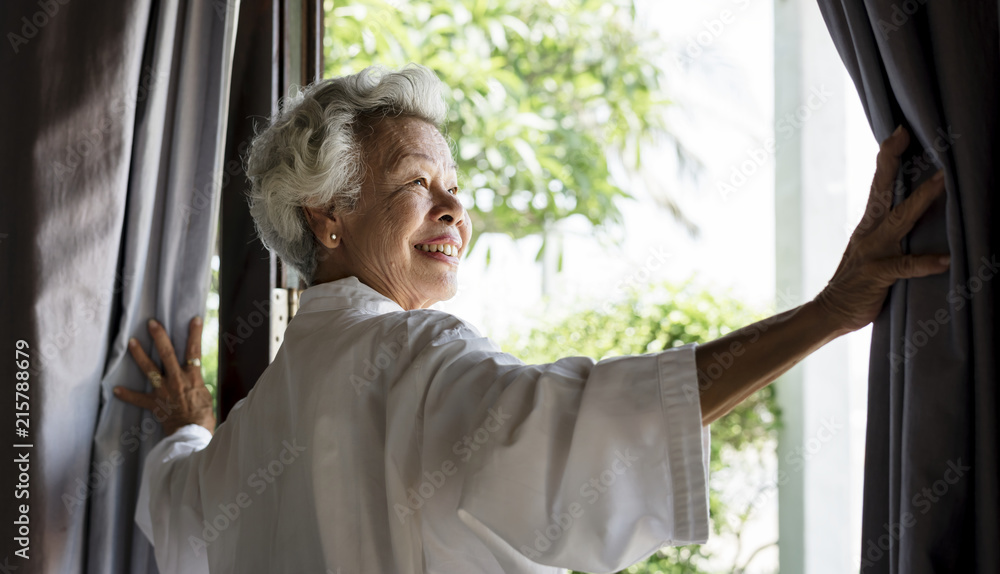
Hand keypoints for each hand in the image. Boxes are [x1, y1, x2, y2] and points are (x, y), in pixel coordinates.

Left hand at [114, 316, 215, 435]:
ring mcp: (163, 390)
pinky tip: (116, 390)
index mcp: (193, 377)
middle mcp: (177, 379)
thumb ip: (197, 384)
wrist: (193, 433)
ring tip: (131, 342)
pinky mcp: (155, 404)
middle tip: (151, 323)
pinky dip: (127, 395)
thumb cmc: (204, 416)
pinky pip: (138, 398)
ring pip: (150, 369)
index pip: (194, 351)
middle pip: (167, 353)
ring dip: (139, 355)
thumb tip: (195, 380)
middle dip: (159, 337)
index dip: (195, 334)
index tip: (195, 319)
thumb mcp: (205, 395)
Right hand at [814, 126, 949, 332]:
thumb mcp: (872, 250)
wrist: (831, 311)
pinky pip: (903, 266)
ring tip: (944, 182)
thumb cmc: (858, 282)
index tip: (899, 132)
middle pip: (882, 191)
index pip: (878, 185)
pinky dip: (925, 263)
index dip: (887, 158)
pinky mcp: (877, 274)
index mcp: (868, 225)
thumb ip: (890, 232)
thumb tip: (915, 215)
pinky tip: (945, 260)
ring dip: (922, 201)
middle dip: (893, 163)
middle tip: (905, 135)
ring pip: (899, 220)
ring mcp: (872, 252)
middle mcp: (869, 232)